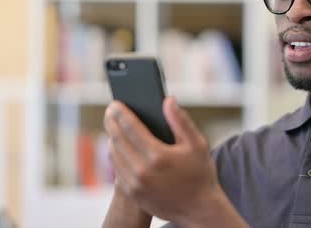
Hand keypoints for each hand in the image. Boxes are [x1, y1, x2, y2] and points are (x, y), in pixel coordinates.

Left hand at [104, 97, 222, 224]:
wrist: (199, 209)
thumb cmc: (200, 174)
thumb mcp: (197, 144)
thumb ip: (181, 121)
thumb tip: (168, 100)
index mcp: (158, 156)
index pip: (131, 128)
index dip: (122, 113)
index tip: (116, 103)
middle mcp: (142, 171)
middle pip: (118, 140)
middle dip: (112, 122)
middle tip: (110, 111)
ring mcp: (135, 185)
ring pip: (114, 155)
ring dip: (112, 138)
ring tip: (114, 126)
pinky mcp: (132, 194)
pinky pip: (117, 170)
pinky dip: (116, 156)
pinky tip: (120, 147)